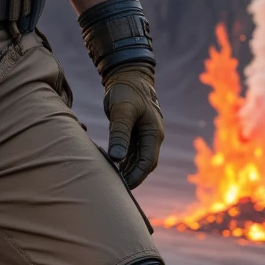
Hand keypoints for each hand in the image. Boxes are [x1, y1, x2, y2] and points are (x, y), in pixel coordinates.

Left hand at [103, 63, 163, 189]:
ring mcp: (143, 135)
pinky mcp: (134, 133)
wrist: (128, 76)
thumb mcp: (121, 111)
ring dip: (126, 170)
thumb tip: (116, 158)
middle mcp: (151, 136)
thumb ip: (119, 133)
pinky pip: (130, 152)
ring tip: (111, 181)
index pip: (147, 162)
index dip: (137, 176)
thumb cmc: (126, 91)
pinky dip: (122, 161)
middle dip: (132, 177)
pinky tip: (111, 167)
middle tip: (115, 188)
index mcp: (153, 133)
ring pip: (137, 159)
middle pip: (144, 164)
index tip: (124, 187)